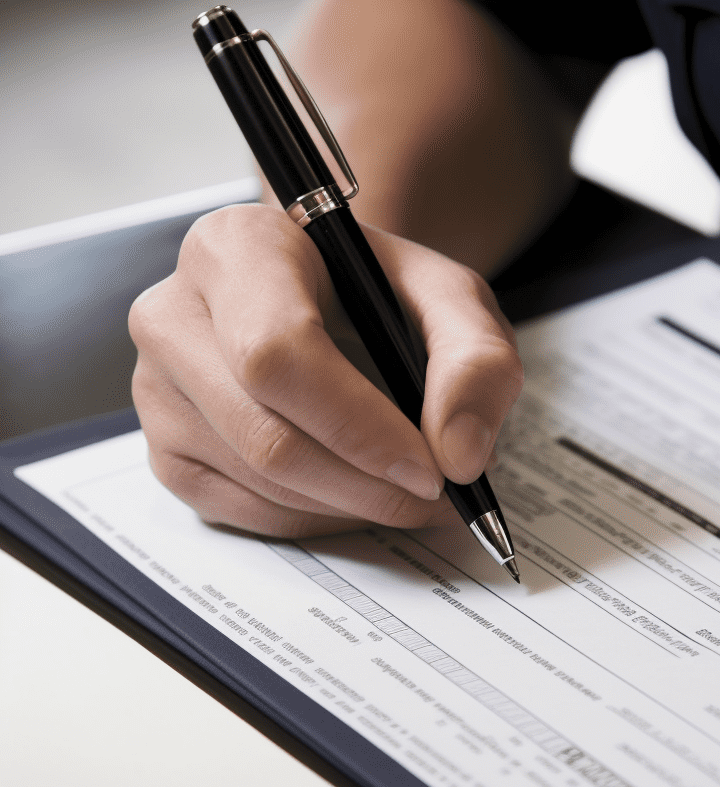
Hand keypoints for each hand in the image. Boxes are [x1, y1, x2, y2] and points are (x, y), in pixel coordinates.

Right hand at [128, 203, 522, 536]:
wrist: (329, 303)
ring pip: (259, 483)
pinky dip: (318, 519)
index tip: (431, 469)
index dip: (360, 428)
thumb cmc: (380, 296)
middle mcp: (174, 314)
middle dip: (366, 485)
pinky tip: (359, 494)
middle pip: (267, 436)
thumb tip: (461, 457)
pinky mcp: (165, 449)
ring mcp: (157, 389)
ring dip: (352, 507)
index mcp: (237, 248)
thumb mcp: (452, 301)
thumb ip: (476, 362)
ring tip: (410, 492)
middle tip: (435, 496)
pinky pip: (244, 511)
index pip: (279, 354)